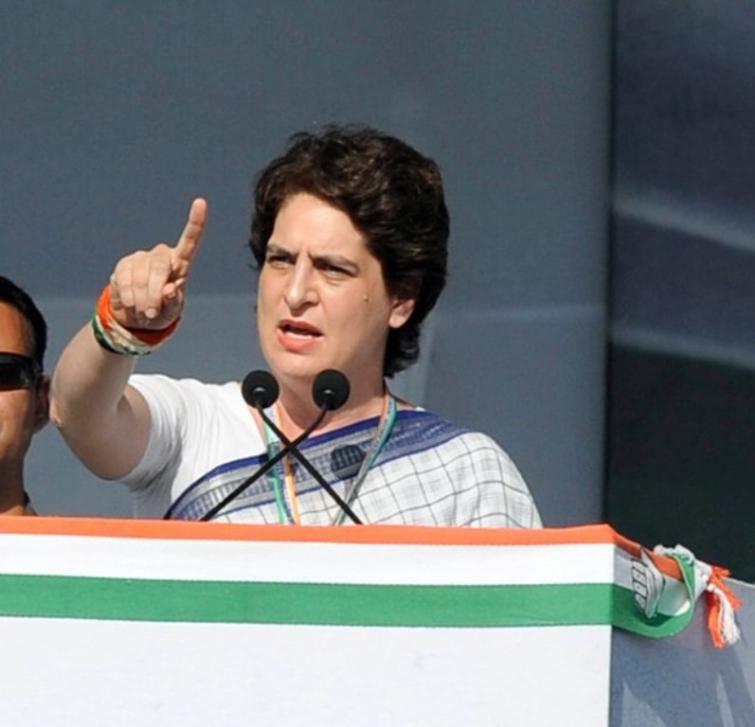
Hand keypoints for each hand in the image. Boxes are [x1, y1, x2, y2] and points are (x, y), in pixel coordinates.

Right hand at [109, 198, 207, 329]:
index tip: (201, 202)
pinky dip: (128, 297)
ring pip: (139, 277)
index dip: (195, 222)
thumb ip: (173, 301)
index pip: (189, 240)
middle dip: (155, 293)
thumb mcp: (172, 312)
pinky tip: (131, 304)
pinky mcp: (123, 265)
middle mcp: (161, 255)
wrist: (137, 318)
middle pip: (159, 266)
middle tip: (152, 313)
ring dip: (141, 300)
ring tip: (144, 312)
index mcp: (181, 263)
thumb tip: (169, 289)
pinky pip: (123, 280)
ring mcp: (141, 258)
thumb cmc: (162, 312)